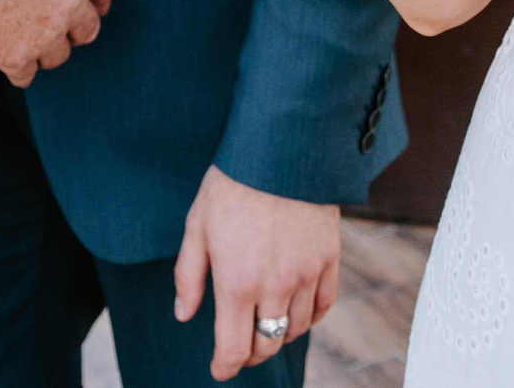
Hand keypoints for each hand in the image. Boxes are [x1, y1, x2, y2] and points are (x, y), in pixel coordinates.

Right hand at [0, 0, 113, 86]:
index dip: (97, 0)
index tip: (92, 7)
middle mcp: (68, 0)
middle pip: (88, 28)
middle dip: (74, 30)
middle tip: (55, 29)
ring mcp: (45, 32)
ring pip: (58, 55)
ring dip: (42, 49)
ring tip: (15, 34)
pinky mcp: (17, 57)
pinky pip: (26, 74)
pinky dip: (15, 67)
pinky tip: (1, 54)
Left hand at [172, 165, 340, 380]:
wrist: (282, 148)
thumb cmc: (232, 183)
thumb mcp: (197, 225)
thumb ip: (189, 275)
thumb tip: (184, 314)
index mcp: (236, 282)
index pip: (233, 348)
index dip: (225, 367)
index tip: (220, 369)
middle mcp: (274, 285)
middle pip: (266, 345)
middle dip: (250, 354)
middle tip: (240, 348)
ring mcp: (306, 273)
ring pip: (295, 328)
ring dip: (278, 333)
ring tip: (265, 323)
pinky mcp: (329, 259)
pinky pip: (323, 305)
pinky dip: (309, 316)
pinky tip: (296, 310)